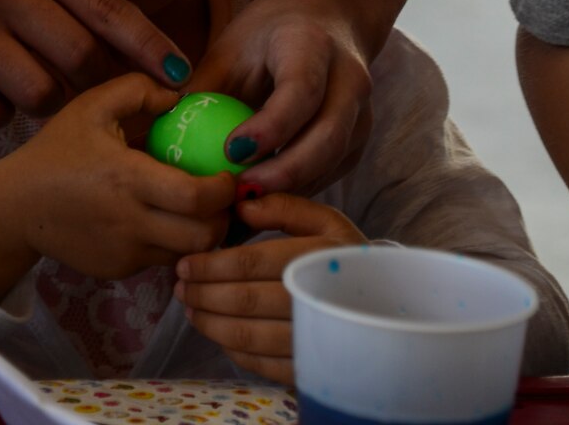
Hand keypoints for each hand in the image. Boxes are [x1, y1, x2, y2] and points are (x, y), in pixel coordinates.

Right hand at [0, 0, 191, 130]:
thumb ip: (92, 7)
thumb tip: (163, 63)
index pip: (109, 8)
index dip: (149, 47)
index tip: (180, 77)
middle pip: (79, 58)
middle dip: (96, 85)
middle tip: (96, 95)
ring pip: (39, 93)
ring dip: (49, 103)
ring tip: (37, 85)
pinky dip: (3, 115)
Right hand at [0, 74, 235, 299]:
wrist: (17, 206)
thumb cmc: (58, 150)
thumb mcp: (93, 105)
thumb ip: (139, 89)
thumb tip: (182, 93)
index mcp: (128, 179)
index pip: (198, 198)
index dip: (225, 189)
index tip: (231, 172)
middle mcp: (131, 223)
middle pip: (204, 237)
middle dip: (225, 218)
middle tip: (226, 195)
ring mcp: (126, 253)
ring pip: (187, 252)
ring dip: (203, 233)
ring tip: (203, 207)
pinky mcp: (119, 270)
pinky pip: (162, 258)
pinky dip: (174, 242)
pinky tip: (166, 218)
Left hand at [174, 191, 364, 383]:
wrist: (389, 305)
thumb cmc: (345, 256)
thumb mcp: (324, 220)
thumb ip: (283, 206)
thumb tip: (239, 203)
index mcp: (317, 256)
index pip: (250, 263)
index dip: (210, 265)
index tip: (183, 262)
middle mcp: (316, 300)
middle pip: (244, 301)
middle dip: (203, 294)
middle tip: (179, 287)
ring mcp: (315, 339)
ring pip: (249, 337)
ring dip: (211, 324)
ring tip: (190, 309)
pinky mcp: (313, 367)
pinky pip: (264, 364)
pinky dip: (235, 350)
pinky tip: (219, 334)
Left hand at [188, 0, 371, 192]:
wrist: (324, 19)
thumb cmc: (267, 33)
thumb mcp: (231, 47)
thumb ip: (206, 89)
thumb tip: (167, 139)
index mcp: (312, 45)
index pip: (300, 91)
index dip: (268, 127)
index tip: (229, 153)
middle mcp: (349, 79)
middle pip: (326, 137)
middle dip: (283, 173)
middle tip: (237, 196)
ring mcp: (361, 112)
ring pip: (332, 162)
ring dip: (291, 191)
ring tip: (244, 209)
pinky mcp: (359, 139)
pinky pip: (331, 173)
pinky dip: (299, 191)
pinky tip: (264, 203)